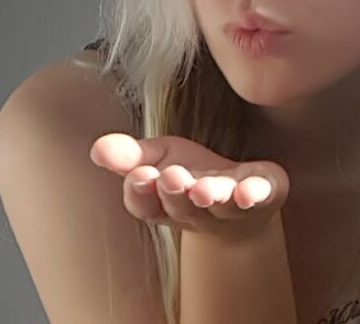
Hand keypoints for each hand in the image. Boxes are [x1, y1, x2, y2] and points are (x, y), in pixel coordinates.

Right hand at [90, 133, 289, 242]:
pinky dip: (253, 194)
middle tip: (170, 177)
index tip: (139, 176)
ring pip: (219, 204)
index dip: (141, 192)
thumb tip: (96, 150)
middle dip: (175, 192)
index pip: (144, 204)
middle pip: (181, 205)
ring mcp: (231, 206)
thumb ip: (128, 156)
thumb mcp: (157, 158)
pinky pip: (259, 197)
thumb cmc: (191, 176)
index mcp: (164, 203)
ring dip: (210, 196)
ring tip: (202, 189)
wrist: (241, 198)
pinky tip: (247, 191)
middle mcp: (196, 210)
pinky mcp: (263, 194)